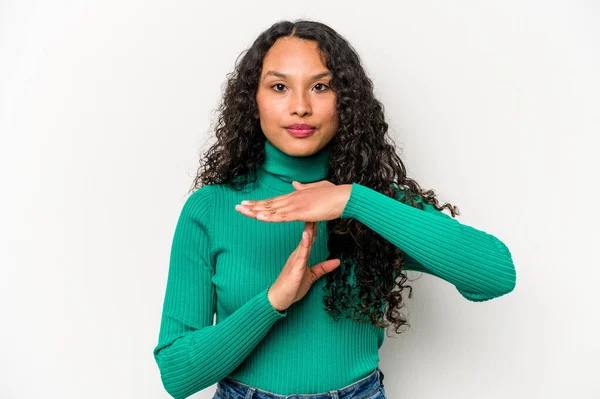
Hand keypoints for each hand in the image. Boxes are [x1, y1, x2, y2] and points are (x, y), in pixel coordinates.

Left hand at [235, 180, 351, 222]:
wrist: (344, 197)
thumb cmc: (334, 195)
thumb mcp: (317, 189)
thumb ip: (305, 187)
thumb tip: (295, 184)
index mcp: (295, 195)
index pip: (273, 201)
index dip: (259, 203)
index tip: (247, 204)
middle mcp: (293, 198)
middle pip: (269, 204)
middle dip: (252, 206)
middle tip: (237, 208)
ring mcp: (296, 205)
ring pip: (272, 210)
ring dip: (256, 211)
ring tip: (242, 212)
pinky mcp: (302, 213)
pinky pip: (283, 216)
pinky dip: (270, 217)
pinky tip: (260, 218)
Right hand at [267, 221, 340, 311]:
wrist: (279, 299)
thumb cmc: (292, 287)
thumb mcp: (311, 276)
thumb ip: (323, 268)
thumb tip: (337, 261)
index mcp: (301, 254)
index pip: (310, 237)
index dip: (316, 225)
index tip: (321, 213)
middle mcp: (298, 254)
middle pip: (307, 235)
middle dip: (312, 222)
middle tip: (316, 207)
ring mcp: (296, 260)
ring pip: (304, 241)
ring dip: (308, 229)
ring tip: (312, 216)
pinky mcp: (295, 268)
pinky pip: (301, 254)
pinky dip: (304, 244)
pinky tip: (307, 235)